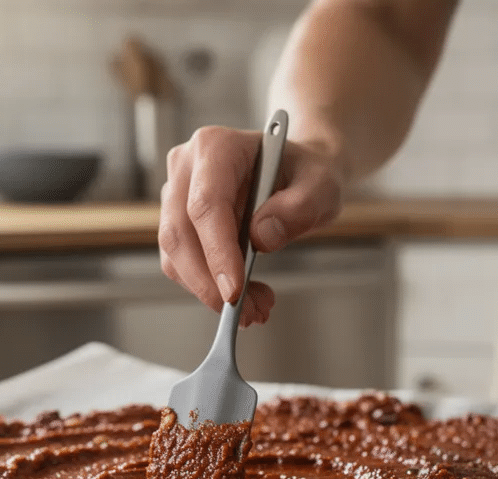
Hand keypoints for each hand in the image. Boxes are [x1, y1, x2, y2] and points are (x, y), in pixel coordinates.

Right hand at [158, 125, 343, 326]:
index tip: (234, 291)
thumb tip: (261, 237)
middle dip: (209, 283)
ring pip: (175, 255)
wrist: (298, 174)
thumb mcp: (322, 185)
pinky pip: (182, 264)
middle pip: (179, 234)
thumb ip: (299, 207)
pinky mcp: (179, 223)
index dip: (217, 251)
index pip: (207, 205)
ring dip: (209, 291)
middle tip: (247, 311)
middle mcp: (187, 167)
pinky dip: (209, 288)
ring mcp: (177, 195)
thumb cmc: (306, 173)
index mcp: (217, 147)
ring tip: (255, 307)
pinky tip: (244, 295)